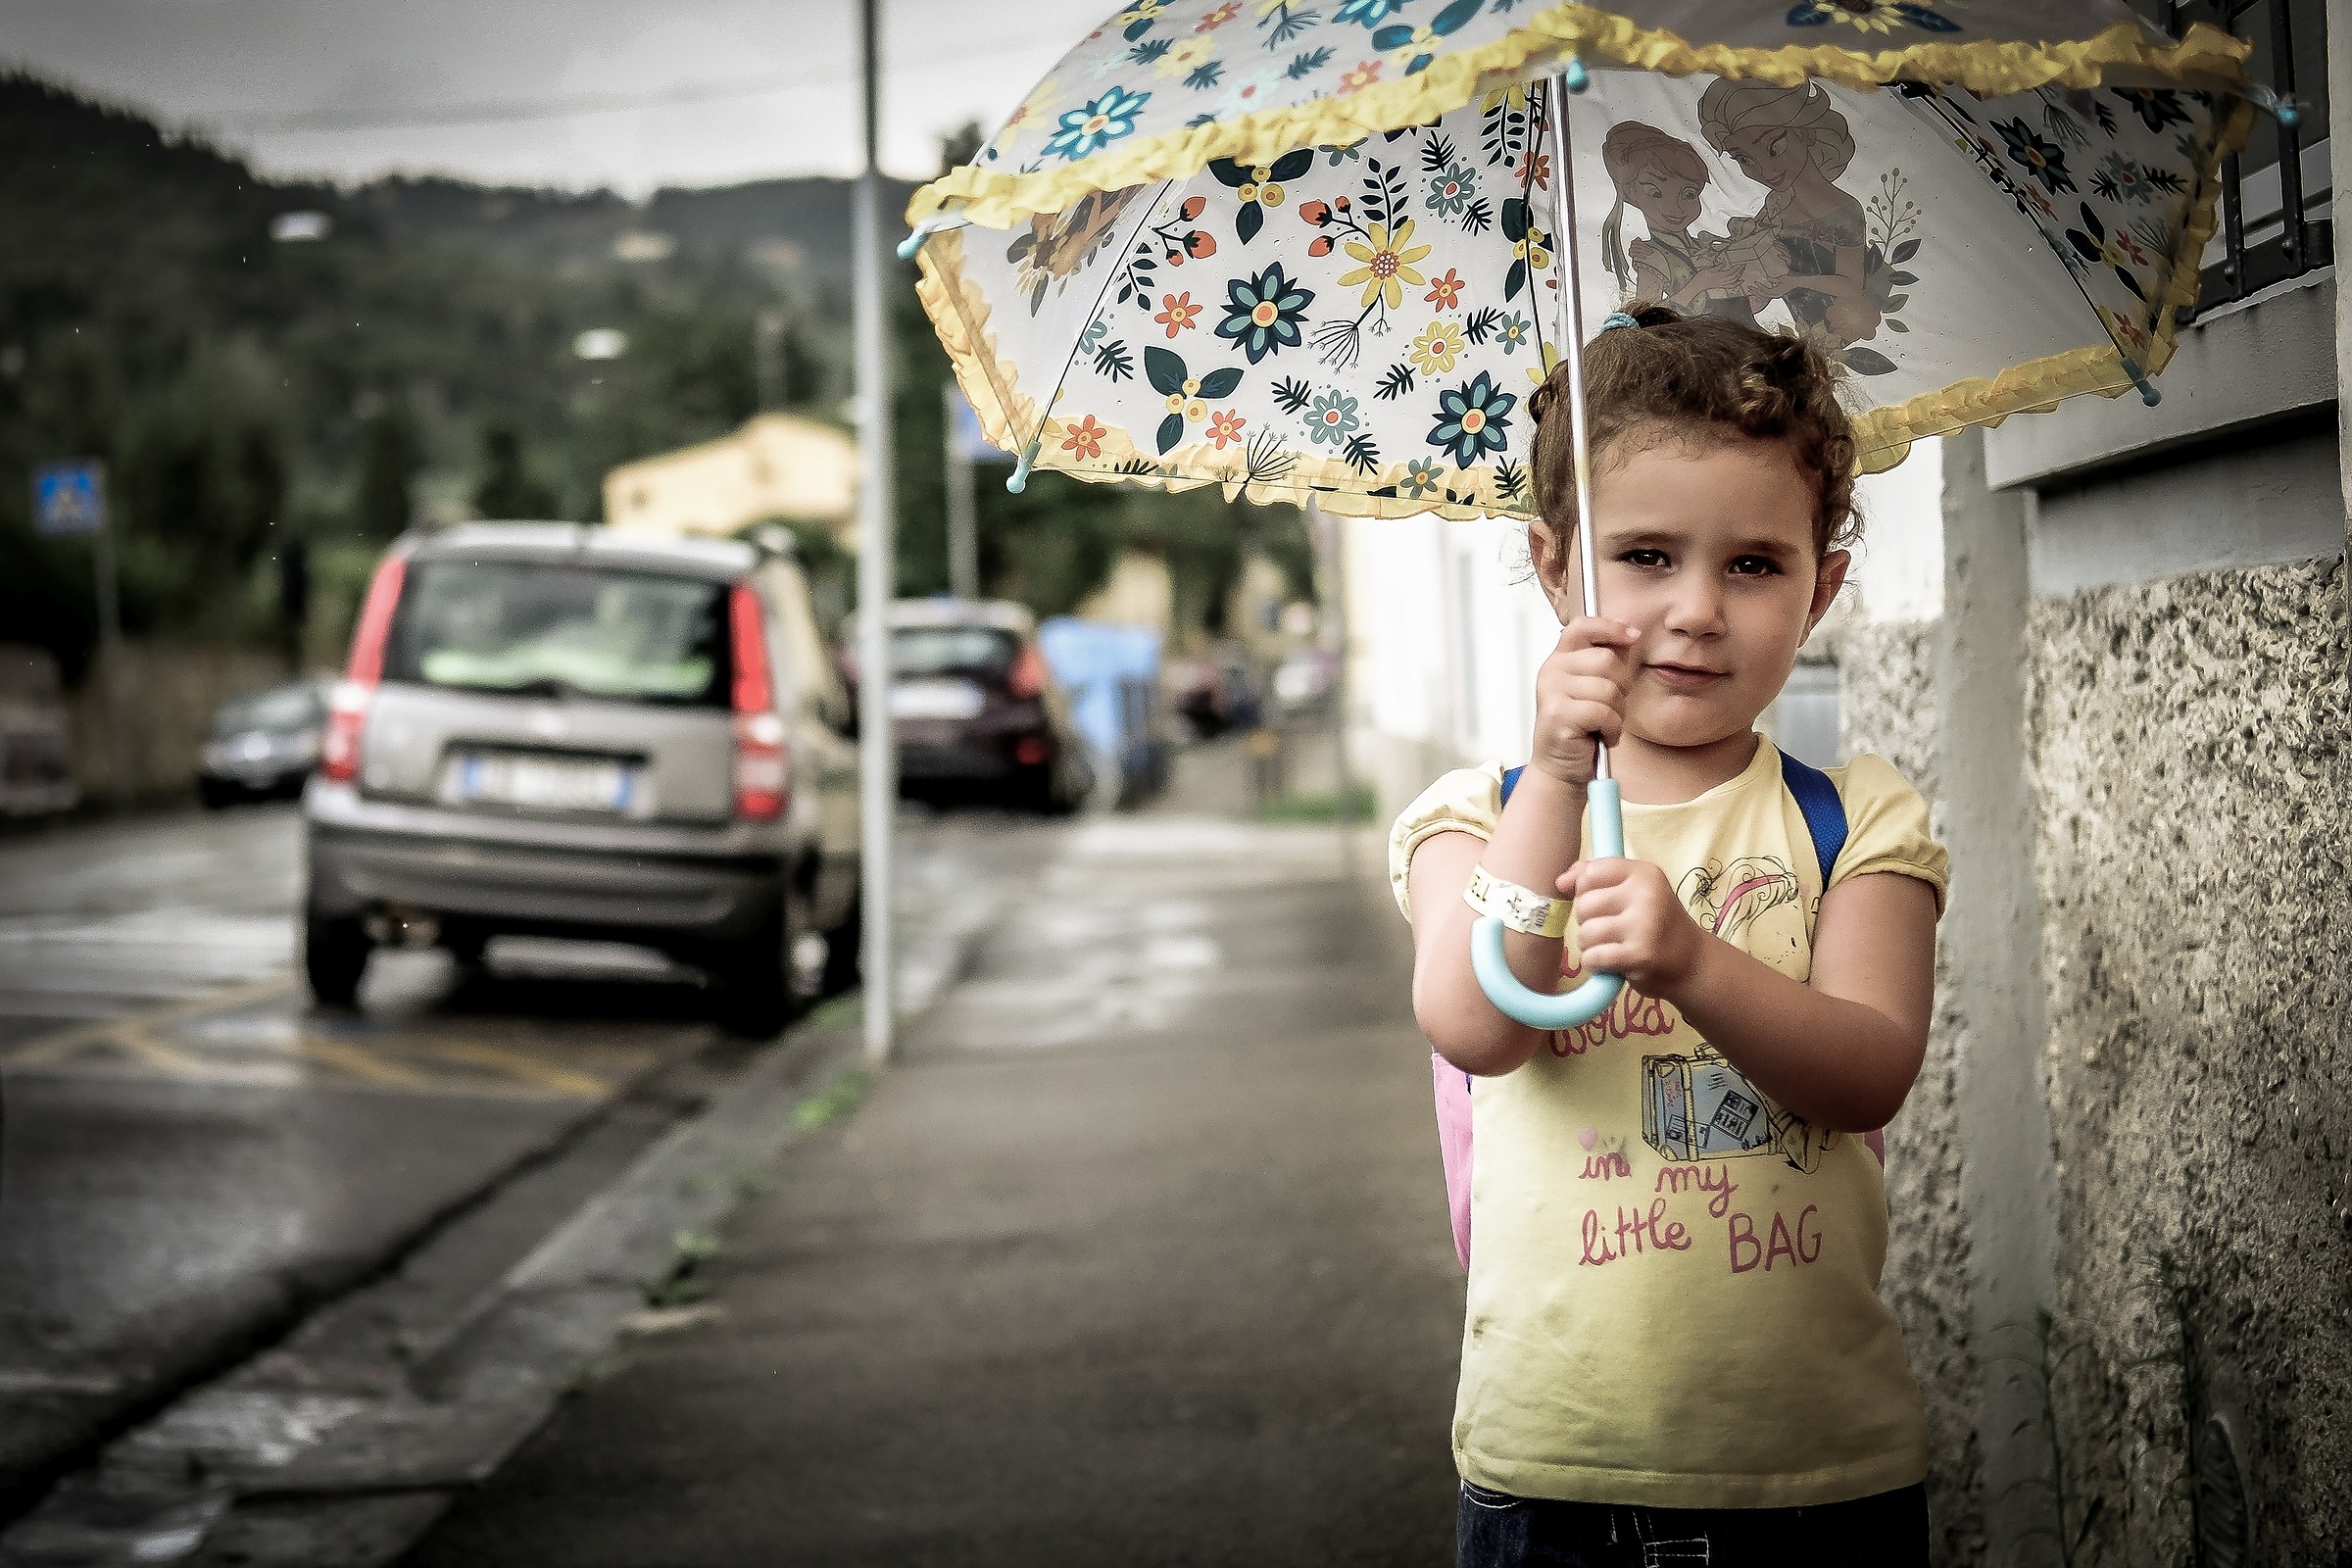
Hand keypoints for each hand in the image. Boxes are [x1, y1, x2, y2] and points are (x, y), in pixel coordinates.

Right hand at [1530, 617, 1637, 787]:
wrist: (1562, 768)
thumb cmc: (1580, 730)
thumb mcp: (1595, 688)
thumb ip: (1608, 659)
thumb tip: (1628, 633)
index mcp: (1560, 660)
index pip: (1583, 627)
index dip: (1610, 627)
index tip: (1632, 636)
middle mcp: (1551, 671)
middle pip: (1606, 659)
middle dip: (1621, 686)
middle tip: (1611, 706)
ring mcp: (1551, 692)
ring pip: (1609, 688)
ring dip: (1617, 712)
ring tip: (1604, 724)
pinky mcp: (1558, 714)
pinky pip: (1603, 712)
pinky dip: (1612, 728)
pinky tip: (1601, 735)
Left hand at [1558, 857, 1701, 994]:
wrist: (1692, 963)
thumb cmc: (1656, 924)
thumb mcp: (1634, 891)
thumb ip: (1596, 877)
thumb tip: (1561, 881)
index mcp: (1644, 873)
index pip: (1591, 873)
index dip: (1585, 891)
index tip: (1602, 903)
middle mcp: (1646, 895)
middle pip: (1584, 904)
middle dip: (1588, 921)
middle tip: (1611, 930)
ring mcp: (1644, 926)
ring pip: (1586, 933)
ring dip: (1591, 946)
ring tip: (1612, 947)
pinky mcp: (1640, 955)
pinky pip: (1593, 957)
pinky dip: (1595, 964)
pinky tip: (1611, 963)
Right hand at [1680, 263, 1742, 298]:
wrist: (1696, 286)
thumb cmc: (1700, 278)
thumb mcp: (1707, 270)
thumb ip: (1716, 267)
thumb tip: (1723, 263)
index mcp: (1718, 276)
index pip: (1730, 271)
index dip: (1736, 268)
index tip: (1741, 263)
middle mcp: (1721, 281)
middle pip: (1733, 276)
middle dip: (1739, 271)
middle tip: (1743, 265)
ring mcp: (1721, 284)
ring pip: (1733, 280)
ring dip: (1739, 276)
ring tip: (1743, 271)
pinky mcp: (1720, 286)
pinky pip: (1730, 286)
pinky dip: (1736, 284)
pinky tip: (1740, 281)